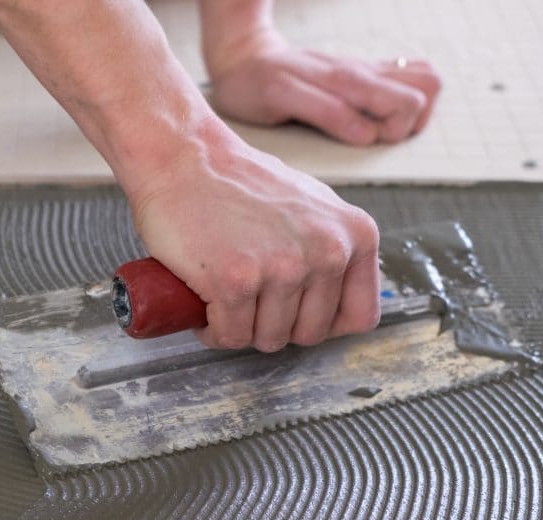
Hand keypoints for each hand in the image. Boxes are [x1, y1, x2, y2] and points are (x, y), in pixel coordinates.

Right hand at [130, 130, 380, 351]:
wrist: (182, 157)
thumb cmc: (236, 180)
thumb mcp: (311, 206)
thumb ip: (333, 245)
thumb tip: (339, 293)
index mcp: (355, 234)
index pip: (360, 316)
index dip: (324, 323)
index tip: (296, 314)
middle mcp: (327, 252)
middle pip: (310, 334)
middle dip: (276, 326)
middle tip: (250, 301)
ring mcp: (282, 269)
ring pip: (269, 339)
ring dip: (242, 328)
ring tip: (225, 298)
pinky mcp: (236, 282)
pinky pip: (229, 336)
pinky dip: (212, 330)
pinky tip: (206, 306)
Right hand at [206, 31, 440, 144]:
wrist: (238, 59)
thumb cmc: (289, 81)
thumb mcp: (337, 86)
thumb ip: (371, 98)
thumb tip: (407, 119)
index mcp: (366, 74)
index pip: (429, 82)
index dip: (421, 116)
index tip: (391, 131)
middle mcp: (352, 73)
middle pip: (421, 93)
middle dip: (408, 126)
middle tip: (377, 137)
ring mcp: (321, 79)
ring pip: (385, 98)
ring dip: (385, 128)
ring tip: (360, 137)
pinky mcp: (286, 89)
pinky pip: (332, 110)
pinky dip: (348, 129)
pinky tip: (341, 137)